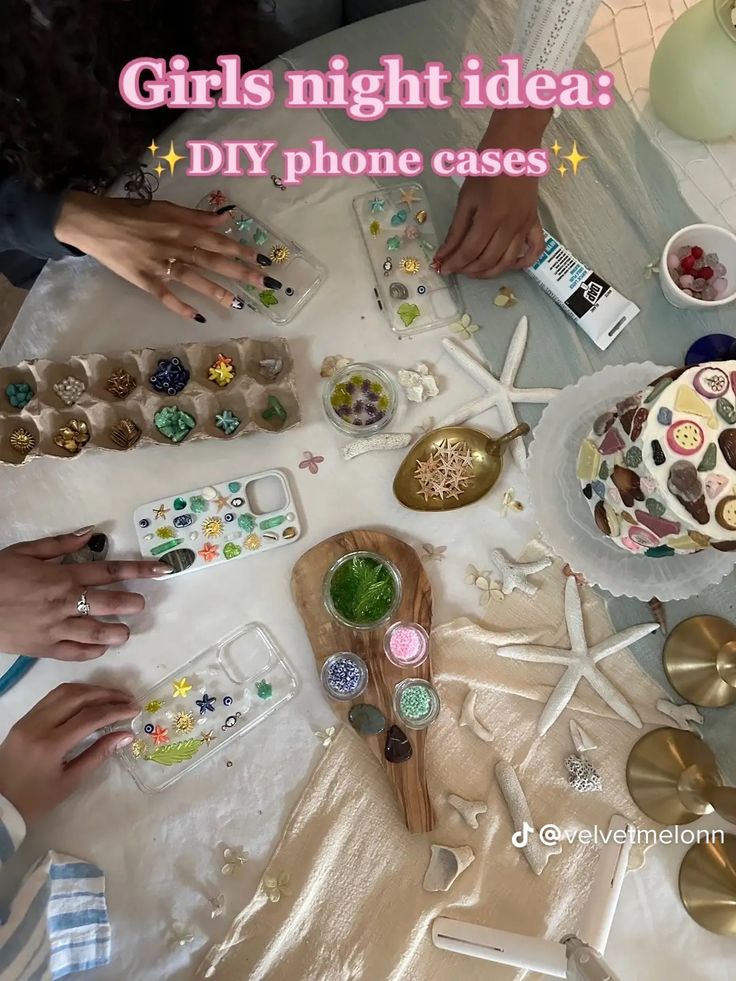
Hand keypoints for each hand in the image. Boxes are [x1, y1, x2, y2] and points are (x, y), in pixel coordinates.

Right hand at [0, 529, 170, 659]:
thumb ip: (61, 544)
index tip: (162, 569)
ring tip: (124, 632)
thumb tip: (91, 532)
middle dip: (132, 604)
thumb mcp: (26, 551)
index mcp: (64, 576)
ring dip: (117, 633)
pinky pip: (75, 653)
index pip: (111, 572)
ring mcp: (56, 628)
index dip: (140, 569)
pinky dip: (91, 651)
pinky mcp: (45, 649)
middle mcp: (66, 602)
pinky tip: (99, 647)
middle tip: (141, 605)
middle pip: (110, 604)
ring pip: (97, 634)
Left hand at [0, 683, 136, 822]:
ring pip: (64, 691)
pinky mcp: (25, 718)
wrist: (0, 802)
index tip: (135, 710)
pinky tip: (89, 699)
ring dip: (91, 690)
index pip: (89, 717)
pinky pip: (52, 696)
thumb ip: (99, 754)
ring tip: (111, 696)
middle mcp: (38, 725)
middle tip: (127, 699)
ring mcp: (29, 718)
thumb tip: (126, 735)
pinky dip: (75, 693)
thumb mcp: (70, 781)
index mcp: (50, 745)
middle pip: (78, 697)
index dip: (115, 710)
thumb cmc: (37, 798)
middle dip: (107, 695)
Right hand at [55, 193, 281, 320]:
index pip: (216, 239)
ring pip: (192, 278)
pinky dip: (181, 306)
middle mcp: (172, 245)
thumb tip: (225, 218)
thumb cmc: (130, 213)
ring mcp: (158, 264)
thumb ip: (195, 216)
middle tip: (262, 282)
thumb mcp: (164, 207)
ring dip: (216, 291)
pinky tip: (198, 317)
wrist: (93, 222)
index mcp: (179, 226)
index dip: (239, 249)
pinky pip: (165, 295)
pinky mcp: (143, 280)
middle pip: (211, 260)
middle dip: (239, 271)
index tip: (260, 258)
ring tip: (237, 302)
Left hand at [436, 108, 551, 277]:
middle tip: (455, 268)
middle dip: (468, 269)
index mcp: (491, 216)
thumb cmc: (486, 167)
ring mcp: (525, 226)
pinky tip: (507, 266)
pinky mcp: (534, 223)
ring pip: (508, 262)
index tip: (442, 268)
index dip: (454, 263)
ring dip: (489, 272)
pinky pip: (534, 250)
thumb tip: (443, 254)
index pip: (470, 251)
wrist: (515, 146)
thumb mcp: (466, 198)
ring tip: (472, 271)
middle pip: (488, 260)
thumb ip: (456, 230)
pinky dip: (523, 263)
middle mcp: (511, 226)